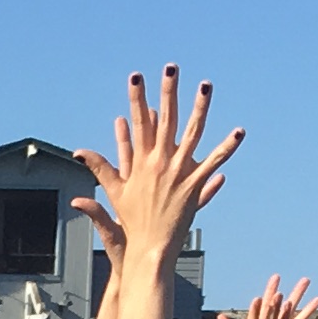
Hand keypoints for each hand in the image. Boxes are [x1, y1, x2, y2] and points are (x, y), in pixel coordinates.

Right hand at [71, 70, 239, 271]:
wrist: (147, 251)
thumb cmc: (131, 225)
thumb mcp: (114, 195)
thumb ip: (100, 170)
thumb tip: (79, 153)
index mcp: (140, 163)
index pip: (138, 123)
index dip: (137, 98)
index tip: (136, 77)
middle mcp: (159, 163)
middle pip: (165, 119)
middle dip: (167, 91)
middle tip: (171, 67)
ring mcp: (178, 173)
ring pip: (192, 132)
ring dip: (200, 107)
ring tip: (206, 85)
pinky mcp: (194, 186)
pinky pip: (213, 162)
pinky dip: (226, 148)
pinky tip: (238, 133)